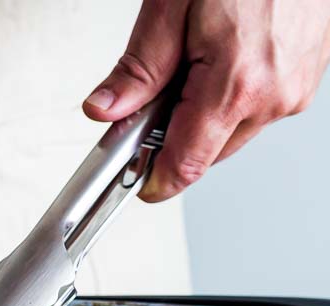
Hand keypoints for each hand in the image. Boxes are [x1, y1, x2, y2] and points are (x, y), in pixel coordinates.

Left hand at [83, 0, 329, 201]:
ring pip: (230, 135)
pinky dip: (231, 99)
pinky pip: (256, 111)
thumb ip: (138, 69)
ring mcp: (294, 90)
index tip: (135, 182)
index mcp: (235, 85)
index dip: (153, 182)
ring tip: (198, 62)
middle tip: (159, 96)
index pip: (185, 167)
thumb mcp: (172, 4)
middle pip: (205, 155)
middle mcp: (272, 97)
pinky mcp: (305, 79)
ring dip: (204, 118)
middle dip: (174, 138)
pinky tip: (224, 60)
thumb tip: (105, 111)